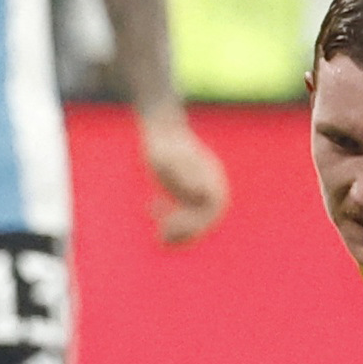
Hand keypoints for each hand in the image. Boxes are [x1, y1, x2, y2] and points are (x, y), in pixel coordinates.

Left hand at [137, 107, 226, 244]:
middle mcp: (210, 185)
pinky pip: (186, 210)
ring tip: (158, 236)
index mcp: (211, 179)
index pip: (210, 212)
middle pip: (205, 219)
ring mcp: (200, 187)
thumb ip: (184, 175)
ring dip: (178, 230)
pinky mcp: (188, 188)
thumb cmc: (163, 143)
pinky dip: (171, 216)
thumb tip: (201, 193)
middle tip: (160, 237)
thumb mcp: (167, 159)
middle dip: (185, 232)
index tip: (168, 225)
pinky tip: (151, 208)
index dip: (192, 225)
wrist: (160, 126)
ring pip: (195, 218)